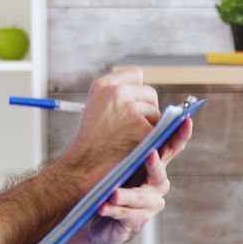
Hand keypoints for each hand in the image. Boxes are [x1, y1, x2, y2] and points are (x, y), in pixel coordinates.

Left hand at [56, 114, 192, 243]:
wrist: (87, 213)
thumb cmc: (102, 181)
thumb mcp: (112, 156)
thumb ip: (124, 135)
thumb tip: (126, 100)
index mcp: (153, 164)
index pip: (171, 146)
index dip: (180, 134)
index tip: (186, 120)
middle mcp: (156, 184)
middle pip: (161, 174)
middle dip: (155, 165)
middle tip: (149, 154)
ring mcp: (149, 204)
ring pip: (144, 198)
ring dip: (127, 195)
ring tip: (112, 192)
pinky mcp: (138, 221)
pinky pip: (131, 216)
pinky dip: (116, 210)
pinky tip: (103, 206)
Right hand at [62, 68, 161, 186]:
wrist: (81, 169)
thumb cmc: (90, 142)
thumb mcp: (95, 107)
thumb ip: (117, 91)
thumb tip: (143, 82)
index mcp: (103, 85)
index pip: (135, 74)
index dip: (136, 91)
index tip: (132, 103)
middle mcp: (118, 92)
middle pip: (150, 94)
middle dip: (147, 110)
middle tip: (130, 128)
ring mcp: (133, 110)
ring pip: (157, 114)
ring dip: (150, 126)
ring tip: (129, 139)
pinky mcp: (145, 130)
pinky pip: (161, 131)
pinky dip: (153, 141)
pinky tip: (136, 148)